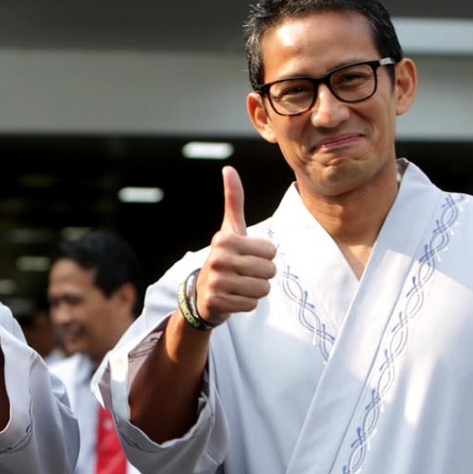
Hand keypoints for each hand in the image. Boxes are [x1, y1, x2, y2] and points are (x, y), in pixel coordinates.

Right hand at [192, 166, 277, 325]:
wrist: (201, 294)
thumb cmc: (224, 258)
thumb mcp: (229, 230)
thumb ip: (233, 201)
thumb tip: (229, 169)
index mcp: (224, 239)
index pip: (271, 250)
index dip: (266, 256)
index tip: (248, 257)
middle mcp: (218, 258)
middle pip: (270, 270)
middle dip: (263, 276)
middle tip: (245, 275)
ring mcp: (215, 281)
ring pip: (263, 289)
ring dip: (256, 291)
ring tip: (240, 287)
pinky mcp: (216, 302)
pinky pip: (251, 304)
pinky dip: (247, 304)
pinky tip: (234, 298)